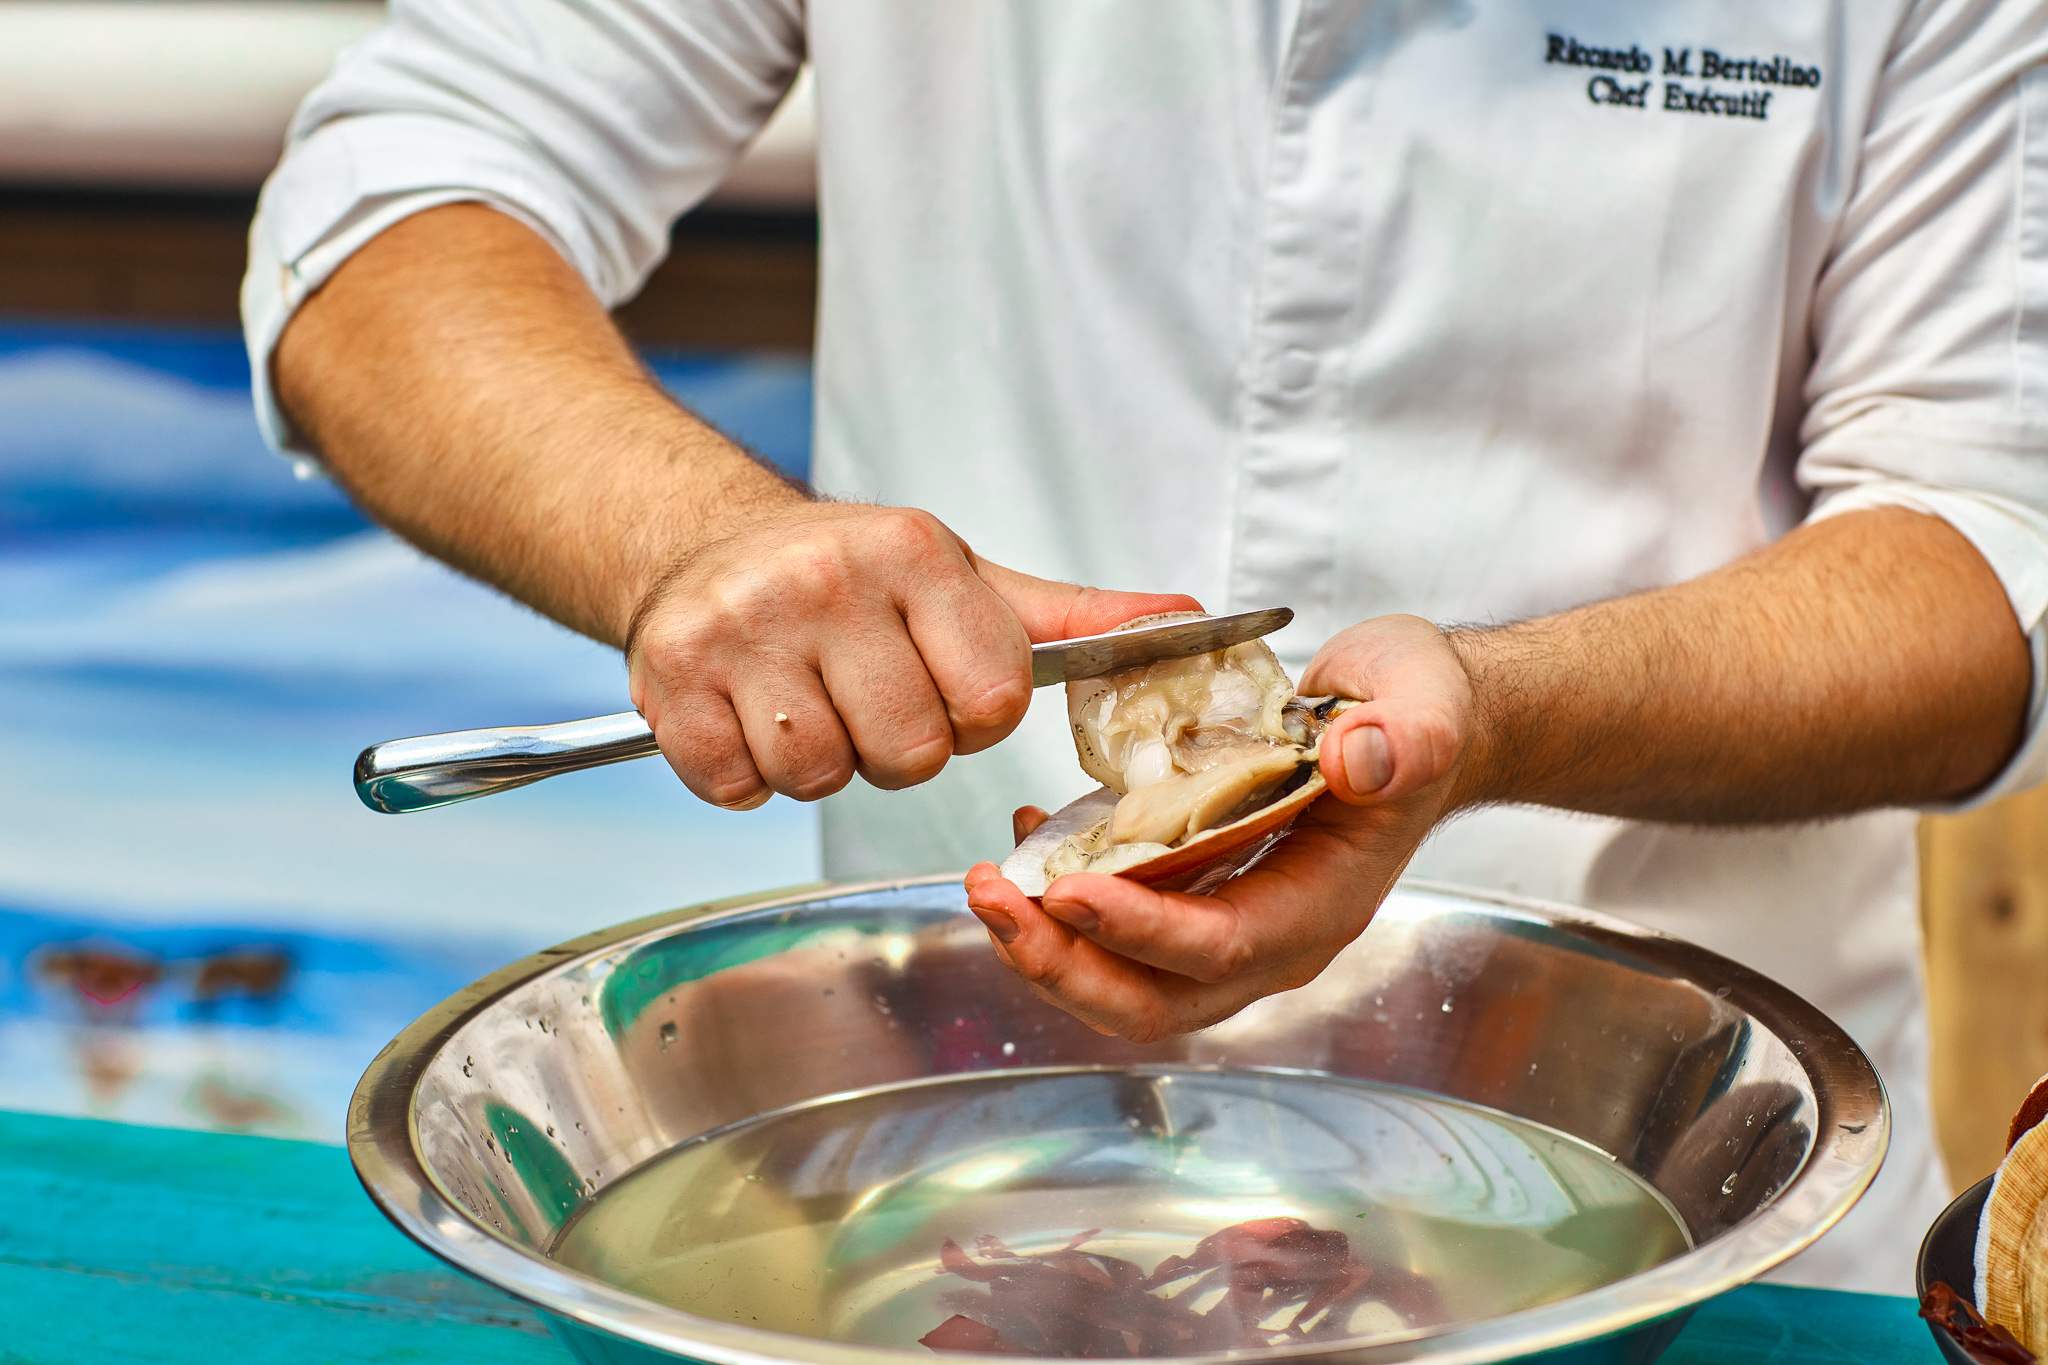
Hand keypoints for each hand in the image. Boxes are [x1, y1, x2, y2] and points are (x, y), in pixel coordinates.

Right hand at [627, 500, 1199, 807]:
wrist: (703, 543)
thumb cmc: (856, 580)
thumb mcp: (968, 584)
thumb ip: (1078, 621)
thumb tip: (1193, 621)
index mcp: (913, 554)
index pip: (992, 701)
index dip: (971, 715)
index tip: (938, 681)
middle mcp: (823, 579)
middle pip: (908, 754)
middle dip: (896, 747)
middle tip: (866, 696)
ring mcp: (737, 627)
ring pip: (820, 775)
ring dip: (821, 761)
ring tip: (806, 701)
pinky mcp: (665, 678)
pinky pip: (736, 786)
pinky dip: (745, 774)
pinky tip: (747, 715)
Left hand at [963, 614, 1477, 1041]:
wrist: (1414, 721)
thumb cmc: (1418, 713)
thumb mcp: (1423, 704)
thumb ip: (1402, 739)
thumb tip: (1355, 758)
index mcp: (1322, 906)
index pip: (1220, 948)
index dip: (1142, 931)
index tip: (1069, 893)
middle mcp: (1270, 939)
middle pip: (1153, 999)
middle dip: (1063, 963)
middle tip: (992, 898)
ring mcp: (1228, 927)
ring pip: (1121, 981)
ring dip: (1046, 946)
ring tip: (987, 881)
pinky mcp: (1194, 899)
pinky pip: (1115, 933)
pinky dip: (1058, 906)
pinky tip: (1027, 842)